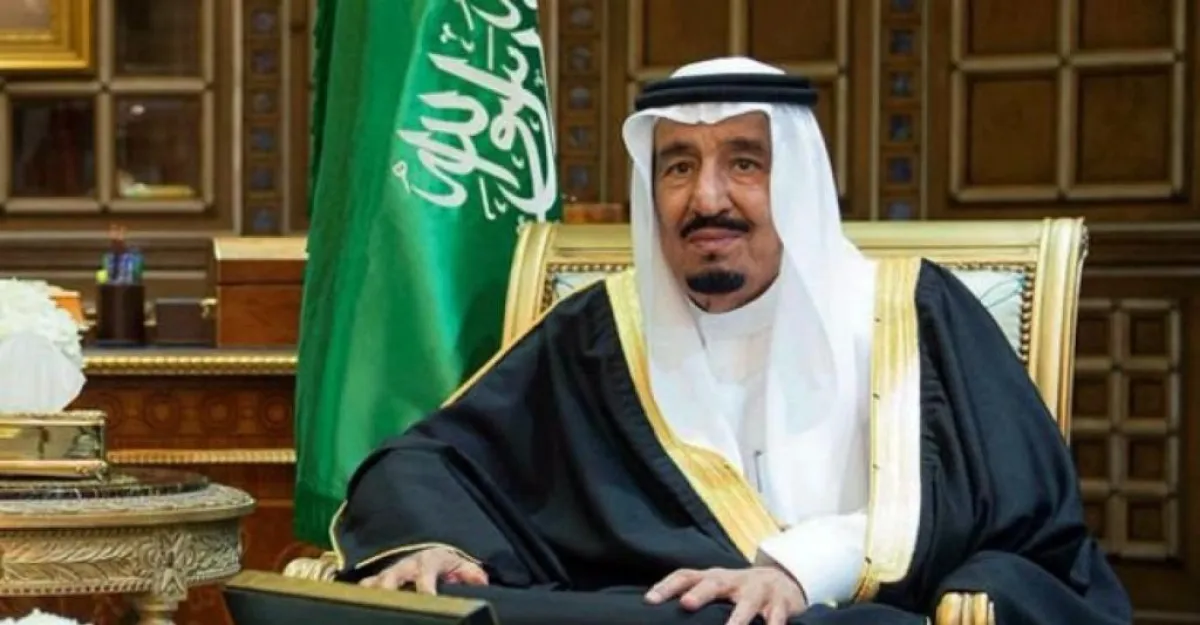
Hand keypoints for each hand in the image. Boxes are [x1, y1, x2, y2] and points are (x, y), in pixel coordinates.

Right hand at [359, 546, 488, 593]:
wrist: (428, 548)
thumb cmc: (446, 561)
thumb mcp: (461, 563)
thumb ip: (471, 573)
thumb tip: (482, 582)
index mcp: (427, 562)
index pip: (425, 578)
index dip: (426, 591)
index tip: (428, 600)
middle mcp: (405, 566)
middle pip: (390, 579)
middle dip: (386, 590)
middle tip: (389, 604)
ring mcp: (389, 572)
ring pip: (373, 583)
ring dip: (369, 594)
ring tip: (366, 607)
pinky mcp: (378, 578)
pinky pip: (364, 586)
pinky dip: (360, 595)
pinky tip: (357, 606)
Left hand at [645, 566, 807, 624]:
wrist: (782, 580)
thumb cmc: (738, 590)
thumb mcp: (716, 588)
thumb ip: (694, 596)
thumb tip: (656, 613)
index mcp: (713, 577)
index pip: (686, 576)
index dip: (667, 586)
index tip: (649, 601)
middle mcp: (733, 581)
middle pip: (715, 583)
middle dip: (701, 593)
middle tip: (686, 604)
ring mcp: (758, 591)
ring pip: (747, 604)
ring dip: (737, 619)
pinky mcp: (779, 605)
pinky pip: (776, 619)